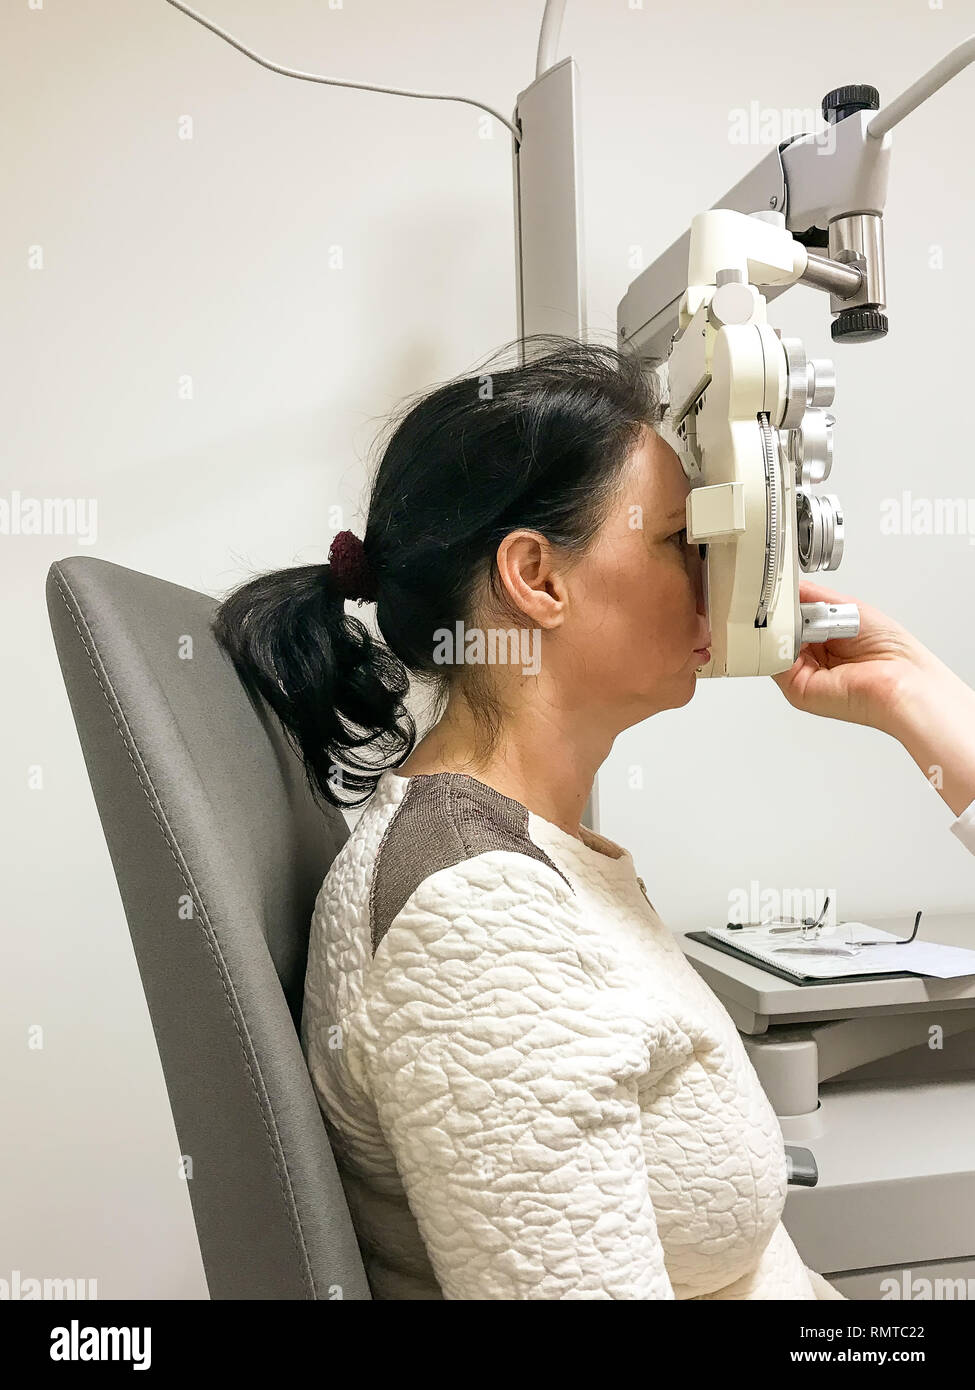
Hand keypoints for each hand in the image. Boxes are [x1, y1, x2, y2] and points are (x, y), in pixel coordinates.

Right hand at [772, 579, 974, 817]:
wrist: (902, 681)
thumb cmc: (892, 652)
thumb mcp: (847, 608)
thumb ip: (813, 597)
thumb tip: (788, 587)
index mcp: (827, 640)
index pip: (793, 619)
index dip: (784, 605)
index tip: (774, 589)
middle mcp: (814, 659)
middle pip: (780, 632)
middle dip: (778, 615)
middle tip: (774, 599)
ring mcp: (804, 675)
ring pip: (773, 646)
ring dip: (777, 628)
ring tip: (784, 615)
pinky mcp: (797, 689)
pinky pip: (774, 663)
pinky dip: (774, 645)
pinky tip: (784, 631)